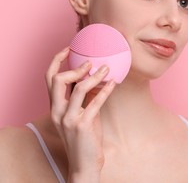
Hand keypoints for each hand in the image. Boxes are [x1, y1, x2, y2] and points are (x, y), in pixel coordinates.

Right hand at [45, 47, 115, 181]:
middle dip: (74, 67)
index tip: (68, 48)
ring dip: (94, 76)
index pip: (49, 78)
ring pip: (77, 88)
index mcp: (54, 106)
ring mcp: (67, 118)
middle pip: (57, 80)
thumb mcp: (82, 114)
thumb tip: (96, 77)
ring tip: (107, 69)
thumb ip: (84, 97)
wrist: (84, 163)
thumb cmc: (85, 137)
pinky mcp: (81, 125)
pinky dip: (105, 90)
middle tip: (91, 62)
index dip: (57, 61)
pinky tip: (114, 83)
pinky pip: (94, 102)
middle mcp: (56, 111)